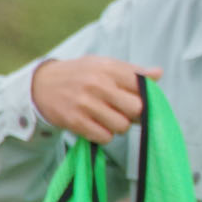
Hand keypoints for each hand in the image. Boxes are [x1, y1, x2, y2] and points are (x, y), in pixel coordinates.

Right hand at [31, 56, 162, 143]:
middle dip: (134, 114)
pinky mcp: (75, 121)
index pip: (142, 85)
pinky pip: (104, 137)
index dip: (145, 96)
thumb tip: (159, 74)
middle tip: (125, 112)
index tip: (139, 99)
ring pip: (122, 126)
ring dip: (119, 126)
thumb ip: (133, 71)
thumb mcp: (105, 65)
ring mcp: (86, 103)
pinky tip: (97, 125)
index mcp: (109, 68)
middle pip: (137, 109)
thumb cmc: (81, 74)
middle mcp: (98, 84)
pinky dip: (105, 135)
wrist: (42, 84)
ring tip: (109, 118)